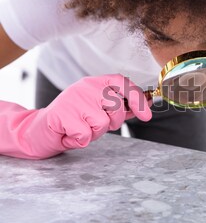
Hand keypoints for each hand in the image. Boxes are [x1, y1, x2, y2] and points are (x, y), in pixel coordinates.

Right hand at [0, 74, 151, 158]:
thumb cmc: (74, 120)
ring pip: (102, 123)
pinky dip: (80, 140)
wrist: (40, 131)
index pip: (122, 82)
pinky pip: (86, 135)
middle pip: (116, 106)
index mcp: (96, 82)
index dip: (137, 98)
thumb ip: (123, 107)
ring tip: (80, 128)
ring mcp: (73, 99)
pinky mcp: (62, 114)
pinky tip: (70, 134)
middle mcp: (85, 86)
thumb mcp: (100, 111)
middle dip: (112, 122)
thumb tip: (148, 104)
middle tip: (95, 124)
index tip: (146, 116)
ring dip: (94, 133)